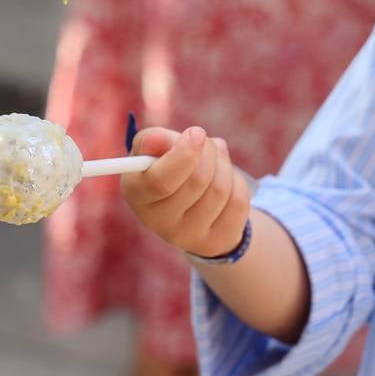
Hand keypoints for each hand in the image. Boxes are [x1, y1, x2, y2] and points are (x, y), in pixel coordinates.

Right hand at [121, 126, 251, 258]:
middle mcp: (157, 222)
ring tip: (215, 159)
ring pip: (220, 190)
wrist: (189, 204)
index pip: (160, 181)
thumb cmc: (169, 166)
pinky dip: (236, 182)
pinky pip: (238, 203)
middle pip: (196, 182)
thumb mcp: (156, 149)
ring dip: (223, 164)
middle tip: (205, 141)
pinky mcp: (214, 243)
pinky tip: (226, 180)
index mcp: (136, 193)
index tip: (197, 133)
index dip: (183, 155)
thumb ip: (154, 139)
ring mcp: (187, 237)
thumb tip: (155, 139)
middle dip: (208, 152)